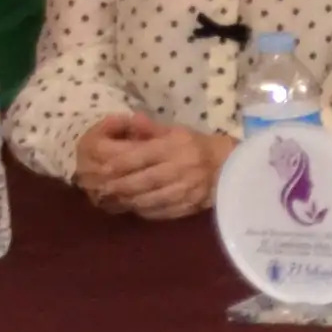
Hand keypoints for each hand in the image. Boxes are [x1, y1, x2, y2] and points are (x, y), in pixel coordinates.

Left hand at [75, 114, 231, 218]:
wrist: (229, 166)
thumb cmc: (196, 145)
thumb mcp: (176, 131)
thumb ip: (151, 129)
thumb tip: (129, 120)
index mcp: (174, 147)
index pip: (140, 156)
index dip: (119, 164)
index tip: (103, 169)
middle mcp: (179, 168)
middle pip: (142, 181)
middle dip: (119, 186)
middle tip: (103, 189)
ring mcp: (185, 190)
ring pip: (149, 199)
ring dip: (129, 201)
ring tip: (116, 199)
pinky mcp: (188, 206)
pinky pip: (161, 212)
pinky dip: (145, 211)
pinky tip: (136, 206)